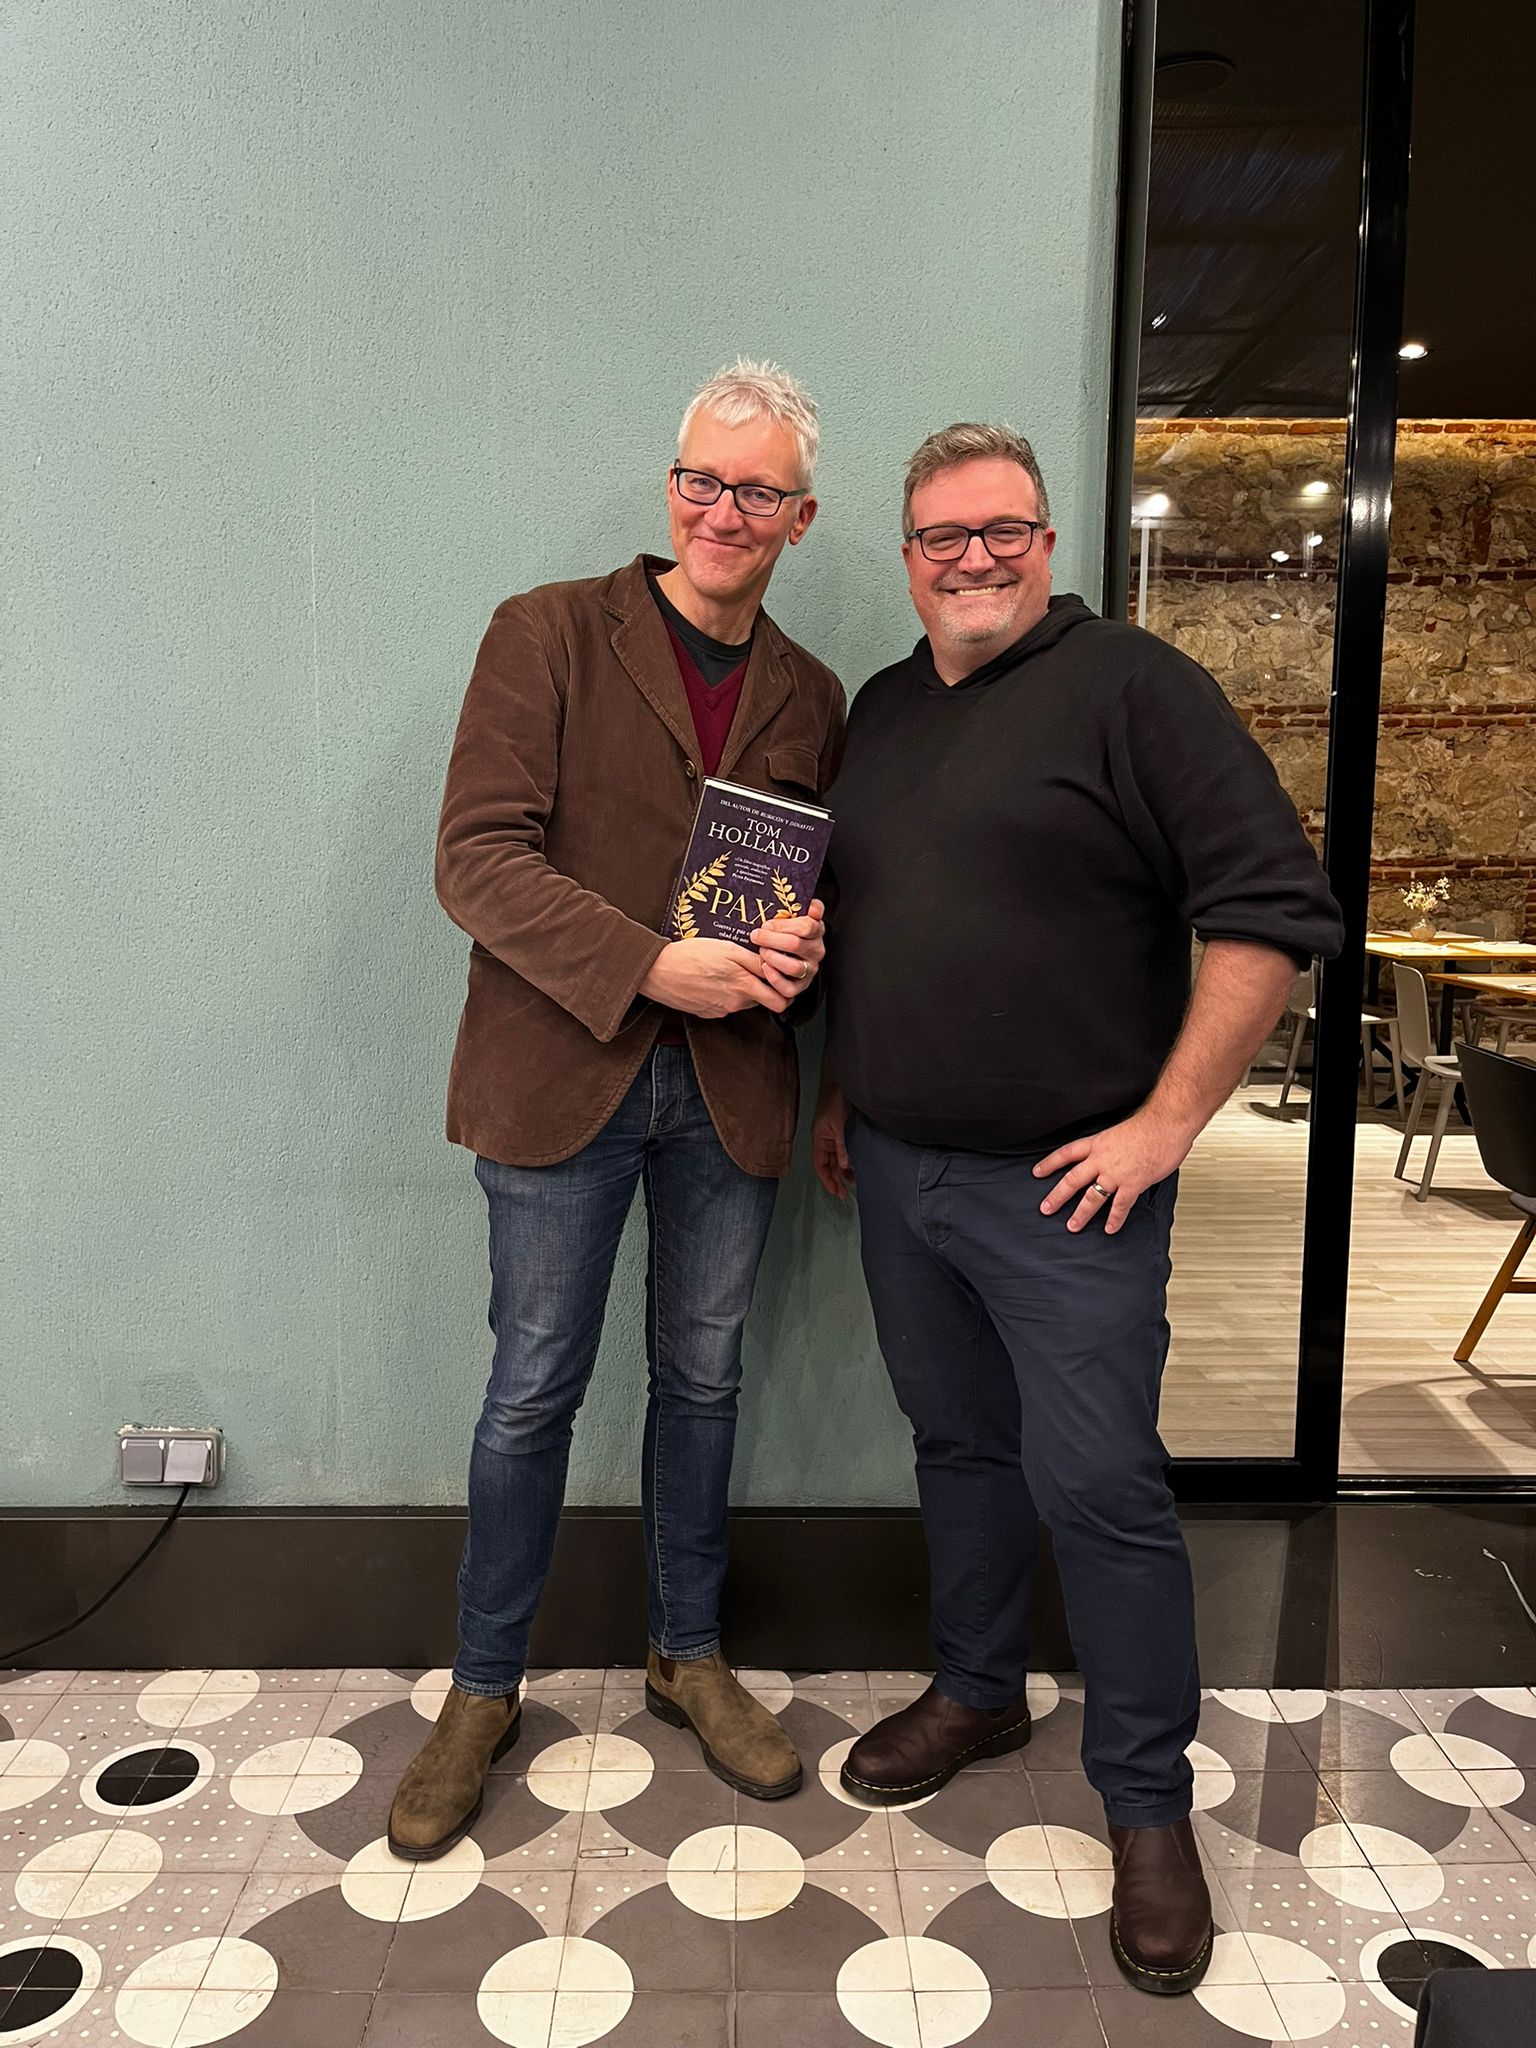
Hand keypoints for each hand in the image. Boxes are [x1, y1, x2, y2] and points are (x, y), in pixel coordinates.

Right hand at [640, 939, 789, 1018]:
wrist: (657, 972)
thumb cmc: (689, 955)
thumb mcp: (727, 948)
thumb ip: (754, 960)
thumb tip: (773, 967)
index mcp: (744, 985)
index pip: (781, 999)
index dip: (783, 985)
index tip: (778, 972)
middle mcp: (735, 1002)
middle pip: (766, 1002)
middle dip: (769, 989)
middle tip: (763, 973)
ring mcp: (722, 1010)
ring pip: (746, 1002)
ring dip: (746, 989)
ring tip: (733, 970)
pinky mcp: (709, 1013)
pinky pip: (728, 1005)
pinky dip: (728, 994)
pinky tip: (716, 979)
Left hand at [750, 899, 825, 1000]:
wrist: (785, 950)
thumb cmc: (787, 932)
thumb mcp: (796, 915)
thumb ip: (806, 906)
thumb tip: (813, 906)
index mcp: (816, 932)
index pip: (807, 926)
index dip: (784, 925)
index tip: (768, 923)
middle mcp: (815, 952)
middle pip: (796, 944)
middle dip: (771, 939)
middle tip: (757, 935)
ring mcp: (809, 970)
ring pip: (793, 967)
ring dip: (773, 958)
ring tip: (762, 951)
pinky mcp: (800, 987)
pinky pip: (789, 988)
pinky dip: (775, 979)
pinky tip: (765, 968)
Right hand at [812, 1079, 852, 1197]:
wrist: (843, 1083)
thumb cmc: (835, 1099)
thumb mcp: (839, 1125)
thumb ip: (841, 1146)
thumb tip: (843, 1166)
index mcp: (819, 1139)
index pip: (820, 1165)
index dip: (826, 1180)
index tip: (835, 1192)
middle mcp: (825, 1141)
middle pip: (828, 1166)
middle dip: (835, 1180)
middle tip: (843, 1194)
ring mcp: (834, 1137)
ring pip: (836, 1160)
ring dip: (842, 1171)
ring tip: (852, 1182)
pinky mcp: (842, 1133)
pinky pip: (843, 1152)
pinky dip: (848, 1160)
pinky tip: (855, 1167)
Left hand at [1033, 1110, 1195, 1233]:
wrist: (1166, 1123)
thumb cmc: (1150, 1124)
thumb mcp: (1121, 1131)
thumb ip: (1113, 1146)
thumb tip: (1113, 1155)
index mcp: (1098, 1143)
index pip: (1066, 1153)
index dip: (1050, 1163)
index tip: (1037, 1172)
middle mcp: (1102, 1159)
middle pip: (1072, 1179)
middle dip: (1057, 1196)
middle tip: (1046, 1209)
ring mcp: (1116, 1173)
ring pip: (1091, 1197)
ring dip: (1081, 1214)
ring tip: (1072, 1226)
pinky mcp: (1133, 1183)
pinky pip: (1120, 1206)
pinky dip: (1114, 1219)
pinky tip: (1109, 1228)